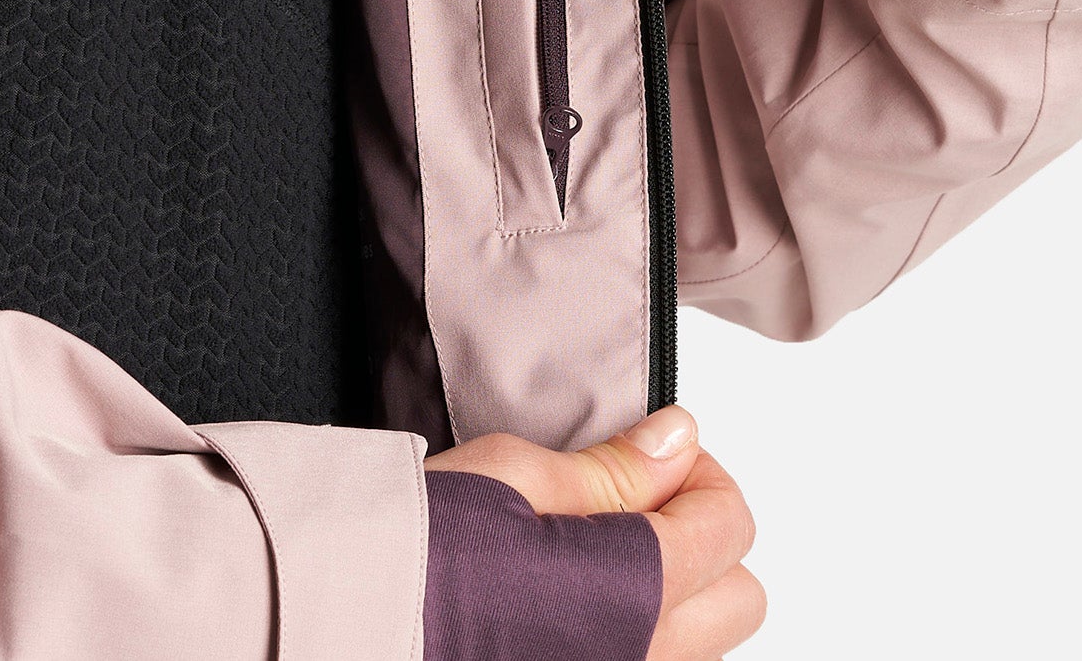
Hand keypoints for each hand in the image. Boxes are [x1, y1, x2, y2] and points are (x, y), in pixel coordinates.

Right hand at [426, 405, 764, 658]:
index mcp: (636, 589)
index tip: (650, 454)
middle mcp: (640, 658)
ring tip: (600, 555)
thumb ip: (615, 469)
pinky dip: (635, 635)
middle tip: (636, 501)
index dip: (698, 472)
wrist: (343, 622)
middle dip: (705, 539)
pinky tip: (576, 604)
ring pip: (698, 646)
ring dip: (674, 595)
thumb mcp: (518, 475)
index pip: (730, 523)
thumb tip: (679, 441)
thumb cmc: (419, 549)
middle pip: (738, 598)